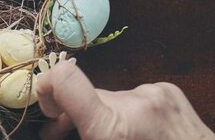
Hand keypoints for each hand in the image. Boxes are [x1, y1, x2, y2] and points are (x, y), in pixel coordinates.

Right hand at [36, 60, 214, 139]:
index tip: (48, 106)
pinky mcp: (168, 90)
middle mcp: (132, 104)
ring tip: (117, 136)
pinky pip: (135, 95)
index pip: (64, 79)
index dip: (46, 86)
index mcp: (111, 129)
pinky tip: (142, 131)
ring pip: (110, 96)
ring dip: (108, 114)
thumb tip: (50, 132)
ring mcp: (152, 94)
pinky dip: (132, 111)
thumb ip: (75, 136)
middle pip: (85, 95)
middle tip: (65, 135)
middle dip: (75, 114)